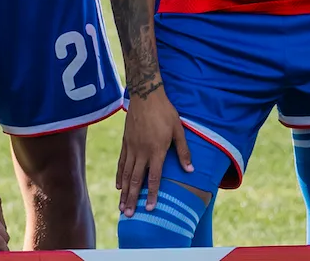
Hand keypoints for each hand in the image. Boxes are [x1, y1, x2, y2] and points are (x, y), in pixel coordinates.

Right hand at [115, 80, 189, 215]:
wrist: (145, 96)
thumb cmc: (165, 112)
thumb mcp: (178, 130)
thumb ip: (183, 151)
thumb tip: (190, 170)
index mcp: (156, 150)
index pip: (154, 178)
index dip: (151, 194)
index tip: (149, 209)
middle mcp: (142, 152)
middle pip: (136, 180)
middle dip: (132, 199)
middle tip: (127, 214)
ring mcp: (132, 147)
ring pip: (126, 174)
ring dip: (124, 191)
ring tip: (121, 206)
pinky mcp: (125, 142)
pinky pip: (121, 162)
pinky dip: (119, 175)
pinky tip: (118, 185)